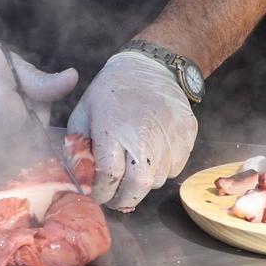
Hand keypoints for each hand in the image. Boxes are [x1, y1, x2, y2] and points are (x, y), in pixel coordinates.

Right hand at [0, 9, 76, 144]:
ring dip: (1, 154)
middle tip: (3, 116)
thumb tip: (73, 78)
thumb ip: (43, 83)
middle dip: (19, 140)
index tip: (23, 109)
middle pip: (19, 155)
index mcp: (5, 109)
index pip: (37, 137)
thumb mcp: (11, 66)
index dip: (34, 125)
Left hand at [67, 50, 197, 212]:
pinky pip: (175, 168)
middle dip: (124, 199)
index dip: (101, 192)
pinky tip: (152, 153)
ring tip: (133, 167)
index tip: (97, 193)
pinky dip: (162, 169)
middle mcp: (143, 135)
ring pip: (158, 180)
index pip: (108, 178)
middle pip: (138, 187)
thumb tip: (78, 182)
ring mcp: (169, 135)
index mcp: (112, 129)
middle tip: (115, 198)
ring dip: (143, 182)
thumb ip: (77, 149)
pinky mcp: (188, 134)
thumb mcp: (82, 113)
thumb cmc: (111, 91)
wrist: (150, 66)